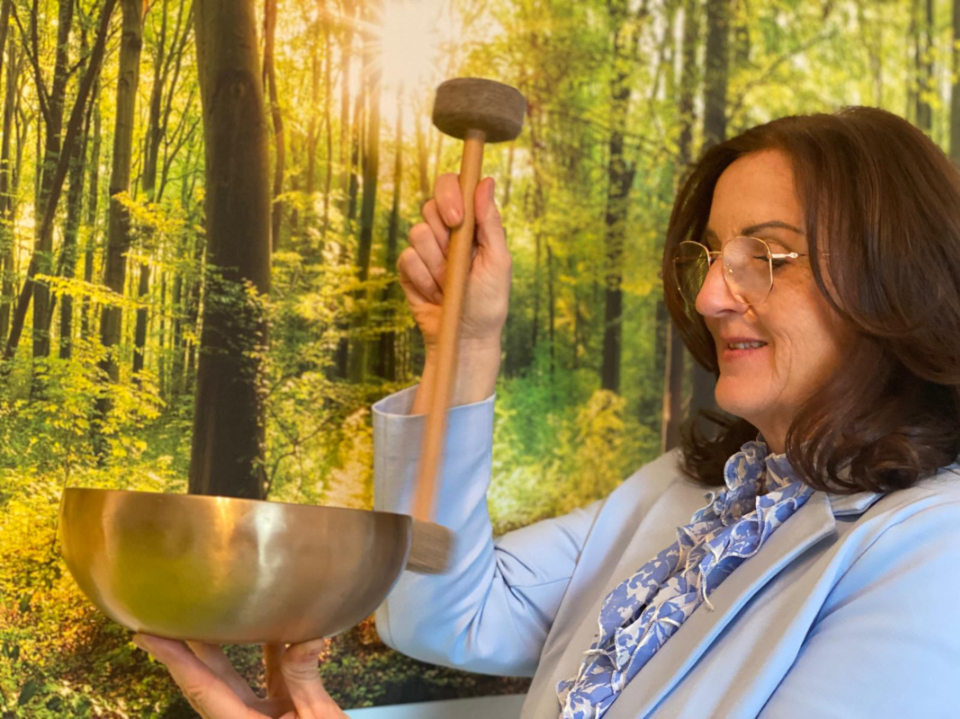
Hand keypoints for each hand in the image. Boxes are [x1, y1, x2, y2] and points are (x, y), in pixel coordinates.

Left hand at [133, 633, 346, 718]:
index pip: (202, 688)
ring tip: (205, 615)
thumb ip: (306, 680)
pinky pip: (266, 680)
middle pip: (207, 681)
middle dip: (186, 650)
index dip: (174, 660)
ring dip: (221, 648)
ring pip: (231, 679)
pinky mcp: (277, 715)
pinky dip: (270, 654)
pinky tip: (273, 627)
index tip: (147, 637)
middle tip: (164, 618)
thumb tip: (304, 637)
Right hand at [398, 173, 511, 353]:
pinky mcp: (409, 269)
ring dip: (437, 263)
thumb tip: (485, 182)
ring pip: (417, 233)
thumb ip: (490, 223)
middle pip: (430, 205)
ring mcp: (426, 250)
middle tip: (454, 255)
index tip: (456, 218)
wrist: (465, 339)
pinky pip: (407, 259)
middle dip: (442, 233)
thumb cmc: (489, 303)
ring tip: (450, 283)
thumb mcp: (498, 262)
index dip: (450, 193)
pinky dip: (424, 279)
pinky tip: (436, 293)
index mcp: (471, 225)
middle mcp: (447, 233)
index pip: (453, 188)